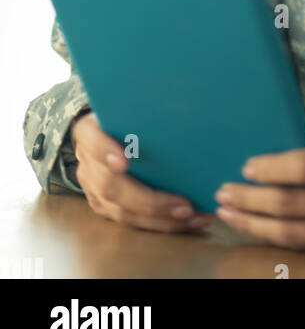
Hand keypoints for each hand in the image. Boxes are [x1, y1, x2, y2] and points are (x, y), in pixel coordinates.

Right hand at [68, 111, 211, 233]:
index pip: (93, 140)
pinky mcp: (103, 206)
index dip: (105, 151)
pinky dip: (161, 224)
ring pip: (123, 212)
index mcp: (89, 131)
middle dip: (150, 200)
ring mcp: (92, 188)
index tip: (123, 162)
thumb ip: (142, 110)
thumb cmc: (121, 115)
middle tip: (184, 205)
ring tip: (193, 216)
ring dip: (161, 219)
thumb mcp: (126, 106)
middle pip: (111, 187)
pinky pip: (130, 222)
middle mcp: (87, 163)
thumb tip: (183, 104)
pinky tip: (188, 220)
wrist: (96, 130)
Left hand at [213, 131, 304, 253]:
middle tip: (222, 194)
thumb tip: (303, 162)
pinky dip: (284, 240)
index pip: (302, 168)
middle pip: (290, 206)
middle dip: (249, 201)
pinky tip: (265, 232)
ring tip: (231, 215)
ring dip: (257, 226)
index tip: (246, 165)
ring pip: (295, 234)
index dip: (268, 168)